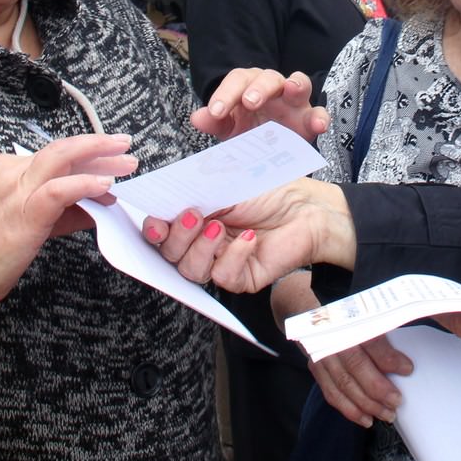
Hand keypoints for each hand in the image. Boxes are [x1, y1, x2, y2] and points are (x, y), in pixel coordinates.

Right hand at [0, 133, 134, 310]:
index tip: (111, 160)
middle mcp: (10, 172)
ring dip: (99, 157)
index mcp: (7, 170)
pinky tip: (105, 186)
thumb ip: (61, 211)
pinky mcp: (23, 211)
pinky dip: (85, 184)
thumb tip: (95, 204)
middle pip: (63, 150)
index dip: (89, 156)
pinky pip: (59, 190)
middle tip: (125, 146)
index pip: (56, 155)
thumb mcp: (26, 222)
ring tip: (126, 163)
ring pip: (62, 158)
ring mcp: (15, 189)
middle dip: (98, 146)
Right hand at [140, 177, 355, 291]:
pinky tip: (248, 239)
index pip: (162, 234)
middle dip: (176, 236)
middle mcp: (204, 245)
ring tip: (219, 226)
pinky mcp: (243, 278)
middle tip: (193, 215)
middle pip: (170, 255)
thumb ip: (194, 192)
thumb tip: (165, 199)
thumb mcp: (225, 183)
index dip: (153, 231)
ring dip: (200, 248)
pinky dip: (233, 256)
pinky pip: (224, 276)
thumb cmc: (270, 191)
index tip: (155, 222)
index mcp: (195, 220)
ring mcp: (222, 262)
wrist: (308, 206)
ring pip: (191, 270)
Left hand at [192, 67, 329, 141]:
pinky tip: (319, 126)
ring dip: (295, 84)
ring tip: (291, 89)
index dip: (226, 93)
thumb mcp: (228, 129)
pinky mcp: (310, 119)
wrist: (268, 152)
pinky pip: (320, 113)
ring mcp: (295, 102)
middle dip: (259, 87)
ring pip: (298, 83)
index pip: (238, 80)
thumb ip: (214, 122)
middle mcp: (272, 88)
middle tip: (249, 102)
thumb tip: (197, 117)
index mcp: (248, 86)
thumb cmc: (247, 132)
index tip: (216, 111)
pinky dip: (321, 117)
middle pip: (268, 76)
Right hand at [272, 271, 411, 426]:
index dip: (388, 357)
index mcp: (348, 320)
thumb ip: (383, 330)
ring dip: (366, 404)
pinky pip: (332, 394)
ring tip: (387, 415)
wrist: (308, 316)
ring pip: (343, 384)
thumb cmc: (345, 317)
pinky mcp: (316, 370)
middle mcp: (332, 338)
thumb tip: (406, 358)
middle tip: (397, 401)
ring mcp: (321, 356)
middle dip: (378, 388)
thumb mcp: (364, 315)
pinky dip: (349, 410)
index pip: (369, 339)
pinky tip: (365, 419)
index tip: (408, 369)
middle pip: (355, 366)